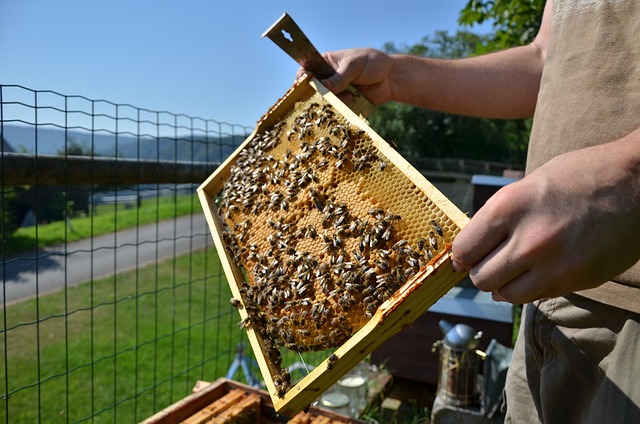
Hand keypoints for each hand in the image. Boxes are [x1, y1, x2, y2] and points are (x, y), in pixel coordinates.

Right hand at [296, 48, 393, 105]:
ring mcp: (335, 92)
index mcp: (326, 62)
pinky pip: (336, 110)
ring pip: (324, 102)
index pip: (306, 69)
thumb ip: (339, 77)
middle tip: (327, 95)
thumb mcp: (354, 66)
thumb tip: (323, 86)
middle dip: (318, 94)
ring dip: (333, 101)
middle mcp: (327, 78)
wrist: (391, 78)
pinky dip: (341, 108)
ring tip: (350, 95)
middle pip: (312, 89)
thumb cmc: (372, 63)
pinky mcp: (343, 103)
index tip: (305, 85)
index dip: (302, 78)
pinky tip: (353, 100)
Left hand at [451, 135, 639, 303]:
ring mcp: (555, 265)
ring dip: (505, 285)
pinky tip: (542, 268)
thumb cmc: (579, 176)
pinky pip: (536, 297)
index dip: (461, 254)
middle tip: (492, 260)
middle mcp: (530, 240)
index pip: (463, 250)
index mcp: (510, 207)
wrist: (638, 182)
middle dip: (481, 271)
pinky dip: (531, 288)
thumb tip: (469, 248)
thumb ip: (497, 217)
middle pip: (481, 279)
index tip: (466, 254)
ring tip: (516, 267)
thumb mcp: (527, 184)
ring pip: (505, 295)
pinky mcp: (577, 281)